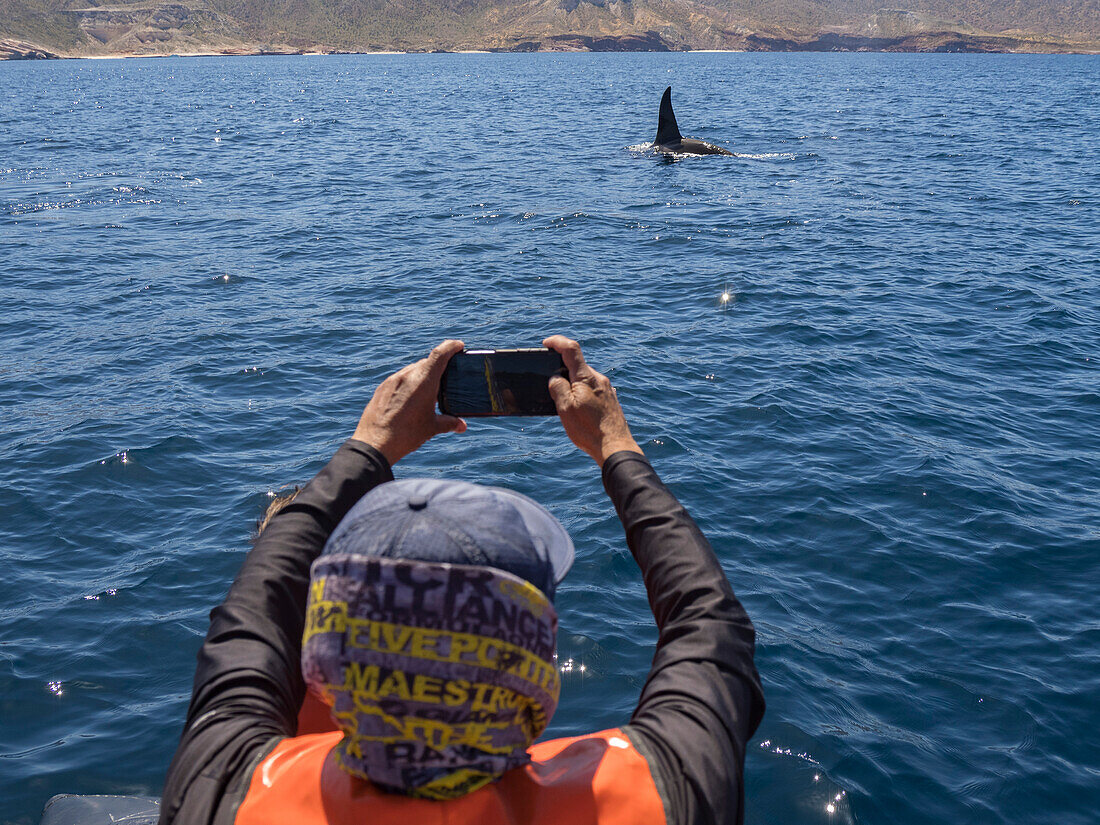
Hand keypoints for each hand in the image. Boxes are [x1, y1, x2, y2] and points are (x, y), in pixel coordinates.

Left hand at [352, 340, 466, 464]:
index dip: (451, 346)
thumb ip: (449, 423)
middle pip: (427, 362)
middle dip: (438, 366)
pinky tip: (410, 398)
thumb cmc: (406, 435)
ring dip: (423, 375)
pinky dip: (409, 382)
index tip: (459, 346)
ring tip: (428, 391)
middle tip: (447, 377)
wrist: (374, 444)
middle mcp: (407, 376)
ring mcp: (392, 380)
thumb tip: (462, 426)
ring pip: (412, 369)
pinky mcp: (382, 387)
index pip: (440, 354)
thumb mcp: (432, 428)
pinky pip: (400, 378)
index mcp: (424, 381)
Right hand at [543, 335, 643, 467]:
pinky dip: (581, 393)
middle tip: (550, 386)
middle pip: (577, 365)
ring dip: (572, 384)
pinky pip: (591, 389)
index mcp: (586, 377)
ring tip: (565, 405)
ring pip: (584, 379)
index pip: (571, 349)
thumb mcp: (565, 408)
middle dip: (561, 370)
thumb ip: (558, 387)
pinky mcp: (609, 399)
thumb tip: (555, 377)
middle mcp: (599, 379)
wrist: (615, 447)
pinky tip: (578, 411)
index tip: (546, 343)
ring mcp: (606, 389)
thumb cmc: (589, 430)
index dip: (557, 342)